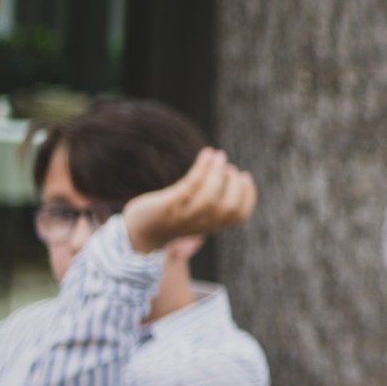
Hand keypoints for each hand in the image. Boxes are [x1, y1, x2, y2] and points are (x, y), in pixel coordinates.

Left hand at [123, 149, 257, 253]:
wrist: (138, 232)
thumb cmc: (170, 217)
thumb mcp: (195, 212)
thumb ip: (211, 201)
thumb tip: (225, 170)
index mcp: (210, 225)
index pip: (238, 216)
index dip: (248, 195)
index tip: (245, 176)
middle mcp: (198, 224)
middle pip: (226, 208)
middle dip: (234, 184)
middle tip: (229, 166)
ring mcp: (182, 216)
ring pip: (208, 198)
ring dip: (217, 173)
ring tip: (218, 155)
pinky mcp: (166, 206)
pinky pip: (188, 187)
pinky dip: (202, 168)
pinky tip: (206, 154)